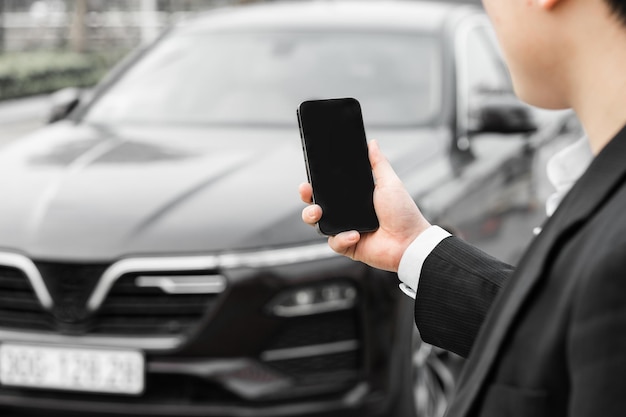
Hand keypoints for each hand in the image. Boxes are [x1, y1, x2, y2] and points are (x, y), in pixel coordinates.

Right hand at [299, 140, 430, 271]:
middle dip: (308, 199)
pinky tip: (355, 234)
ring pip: (319, 225)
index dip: (317, 184)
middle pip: (318, 205)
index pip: (329, 189)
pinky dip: (342, 238)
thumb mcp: (390, 182)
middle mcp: (348, 214)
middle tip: (308, 193)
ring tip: (319, 213)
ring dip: (313, 217)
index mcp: (355, 198)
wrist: (410, 241)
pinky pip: (335, 242)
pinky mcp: (348, 246)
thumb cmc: (403, 214)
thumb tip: (372, 143)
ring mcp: (347, 230)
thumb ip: (378, 163)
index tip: (310, 178)